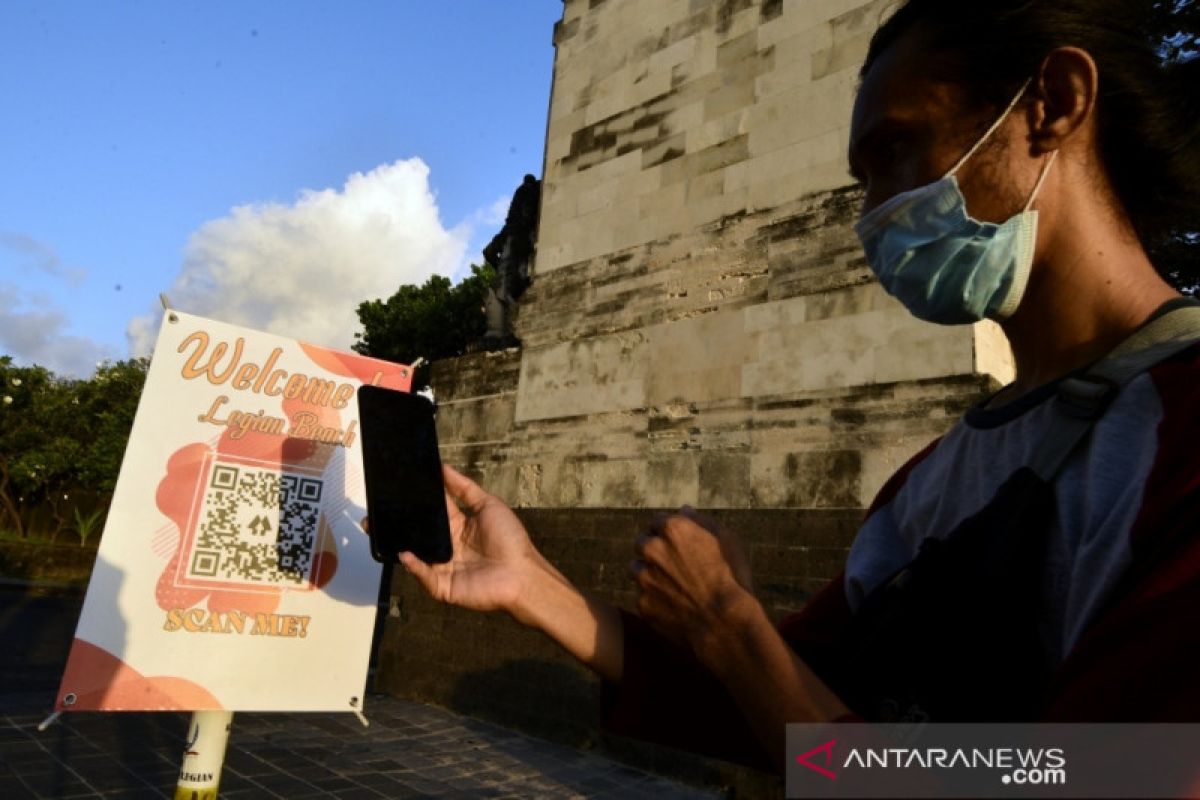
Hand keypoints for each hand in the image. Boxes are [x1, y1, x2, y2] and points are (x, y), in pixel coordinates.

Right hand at [395, 464, 553, 617]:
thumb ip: (464, 488)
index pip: (434, 512)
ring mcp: (445, 567)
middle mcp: (449, 546)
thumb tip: (444, 468)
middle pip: (421, 534)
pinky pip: (424, 576)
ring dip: (402, 545)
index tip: (402, 487)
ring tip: (386, 532)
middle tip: (384, 512)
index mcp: (459, 527)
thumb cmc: (511, 541)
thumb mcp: (489, 505)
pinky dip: (414, 567)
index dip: (419, 501)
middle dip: (403, 524)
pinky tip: (406, 554)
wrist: (522, 574)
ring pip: (417, 555)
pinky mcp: (444, 586)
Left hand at [632, 511, 755, 662]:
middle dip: (654, 551)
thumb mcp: (728, 541)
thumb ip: (702, 521)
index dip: (670, 533)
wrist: (725, 623)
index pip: (658, 521)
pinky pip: (644, 597)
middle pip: (642, 543)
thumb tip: (684, 510)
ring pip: (637, 570)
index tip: (680, 544)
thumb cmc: (732, 578)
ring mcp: (644, 578)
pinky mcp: (642, 604)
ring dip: (649, 574)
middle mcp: (652, 549)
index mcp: (672, 529)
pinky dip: (654, 600)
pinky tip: (675, 606)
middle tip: (674, 565)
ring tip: (674, 586)